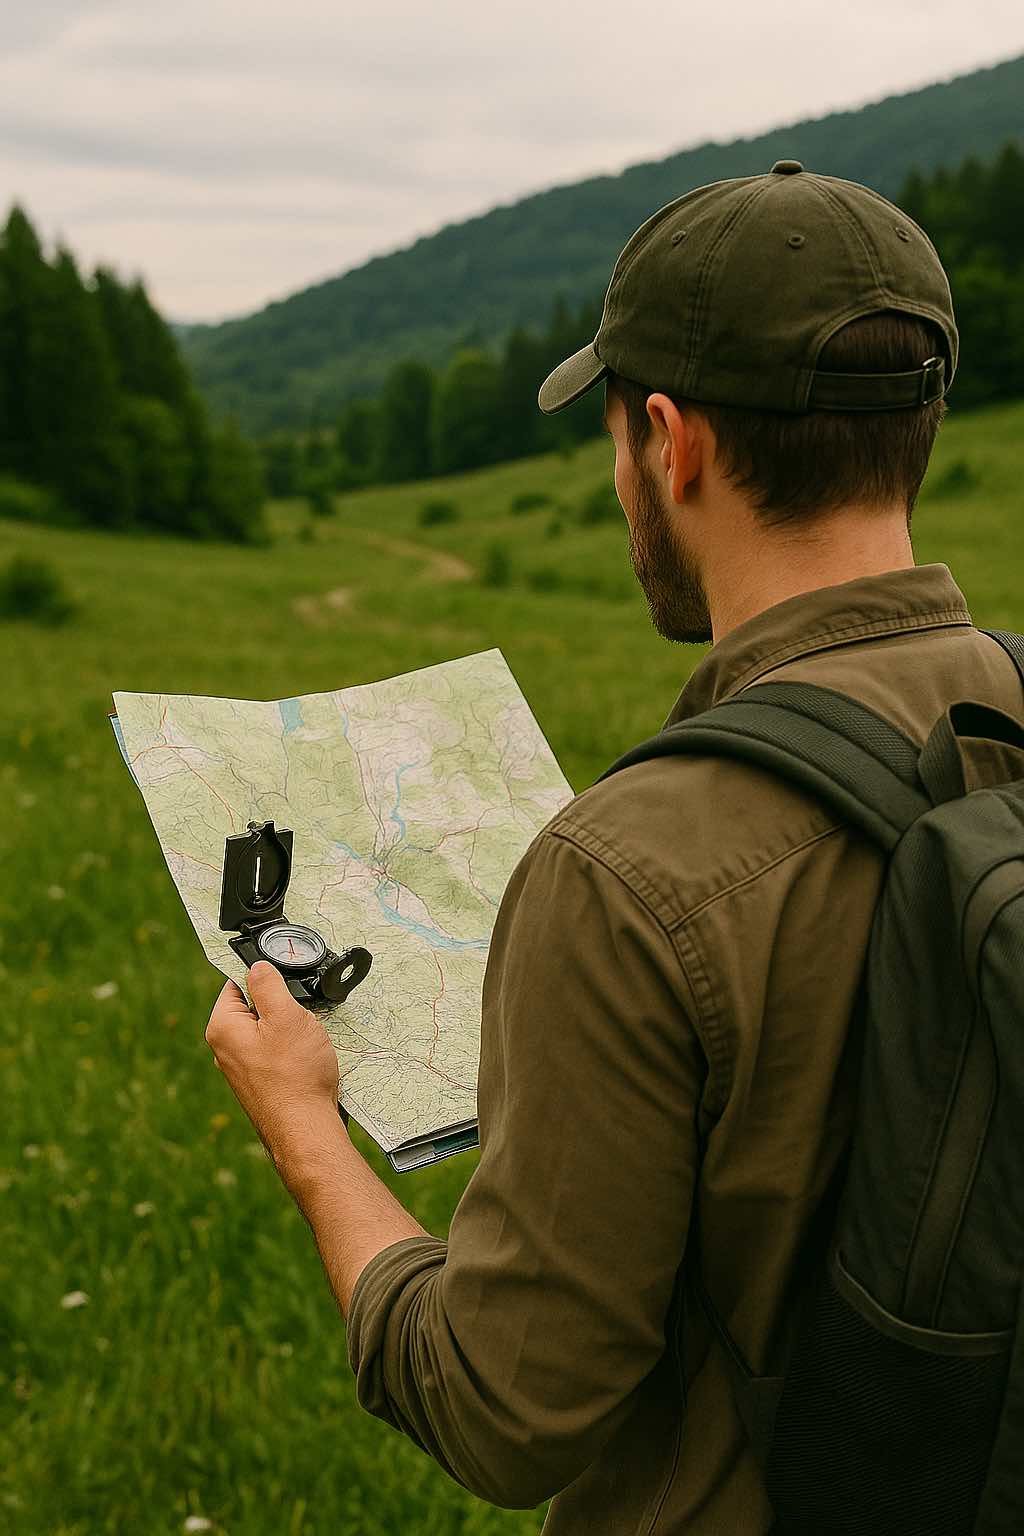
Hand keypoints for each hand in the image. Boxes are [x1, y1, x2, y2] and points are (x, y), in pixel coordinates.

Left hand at [204, 961, 341, 1175]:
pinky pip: (275, 1053)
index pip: (236, 983)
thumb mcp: (285, 1016)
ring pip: (268, 1031)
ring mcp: (241, 1069)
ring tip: (305, 1044)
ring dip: (290, 1030)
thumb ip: (268, 985)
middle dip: (281, 1007)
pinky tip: (306, 1061)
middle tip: (299, 1019)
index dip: (264, 979)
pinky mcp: (258, 1083)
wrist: (304, 1129)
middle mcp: (225, 1048)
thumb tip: (257, 967)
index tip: (285, 984)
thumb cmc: (295, 1075)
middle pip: (254, 1007)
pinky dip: (292, 1051)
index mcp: (222, 1027)